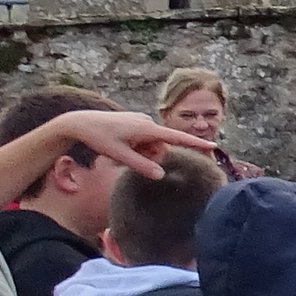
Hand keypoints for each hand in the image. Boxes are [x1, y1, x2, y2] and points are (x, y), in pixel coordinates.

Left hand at [54, 109, 213, 181]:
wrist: (81, 122)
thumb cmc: (99, 138)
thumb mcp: (119, 155)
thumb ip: (141, 165)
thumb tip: (161, 175)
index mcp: (146, 129)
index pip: (176, 138)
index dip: (195, 143)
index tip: (213, 146)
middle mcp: (147, 122)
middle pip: (161, 146)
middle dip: (151, 155)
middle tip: (129, 158)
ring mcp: (142, 121)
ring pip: (152, 143)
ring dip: (143, 151)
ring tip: (123, 150)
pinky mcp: (136, 122)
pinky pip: (145, 138)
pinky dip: (138, 146)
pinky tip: (121, 144)